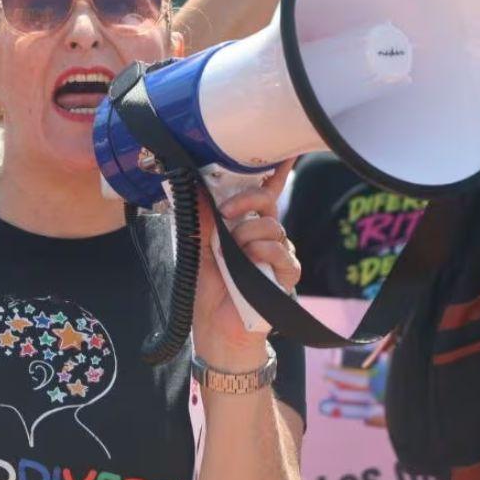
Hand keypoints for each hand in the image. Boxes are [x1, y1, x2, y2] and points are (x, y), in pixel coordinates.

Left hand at [192, 160, 300, 370]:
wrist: (215, 329)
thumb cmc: (208, 290)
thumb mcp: (197, 248)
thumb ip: (200, 218)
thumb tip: (193, 185)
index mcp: (243, 226)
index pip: (262, 194)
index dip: (273, 172)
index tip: (283, 150)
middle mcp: (263, 237)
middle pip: (267, 202)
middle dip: (246, 199)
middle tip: (225, 212)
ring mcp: (277, 255)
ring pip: (272, 226)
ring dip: (246, 236)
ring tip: (232, 254)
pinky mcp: (286, 276)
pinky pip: (283, 253)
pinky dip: (263, 252)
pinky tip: (250, 261)